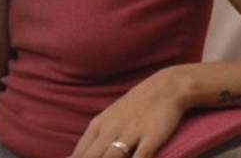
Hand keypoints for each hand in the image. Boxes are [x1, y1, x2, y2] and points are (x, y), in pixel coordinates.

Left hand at [70, 68, 190, 157]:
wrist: (164, 88)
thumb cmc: (134, 108)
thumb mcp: (108, 120)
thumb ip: (95, 140)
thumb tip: (76, 156)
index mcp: (98, 126)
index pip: (80, 153)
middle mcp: (110, 130)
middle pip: (92, 156)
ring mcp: (130, 133)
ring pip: (112, 157)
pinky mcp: (151, 136)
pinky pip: (141, 155)